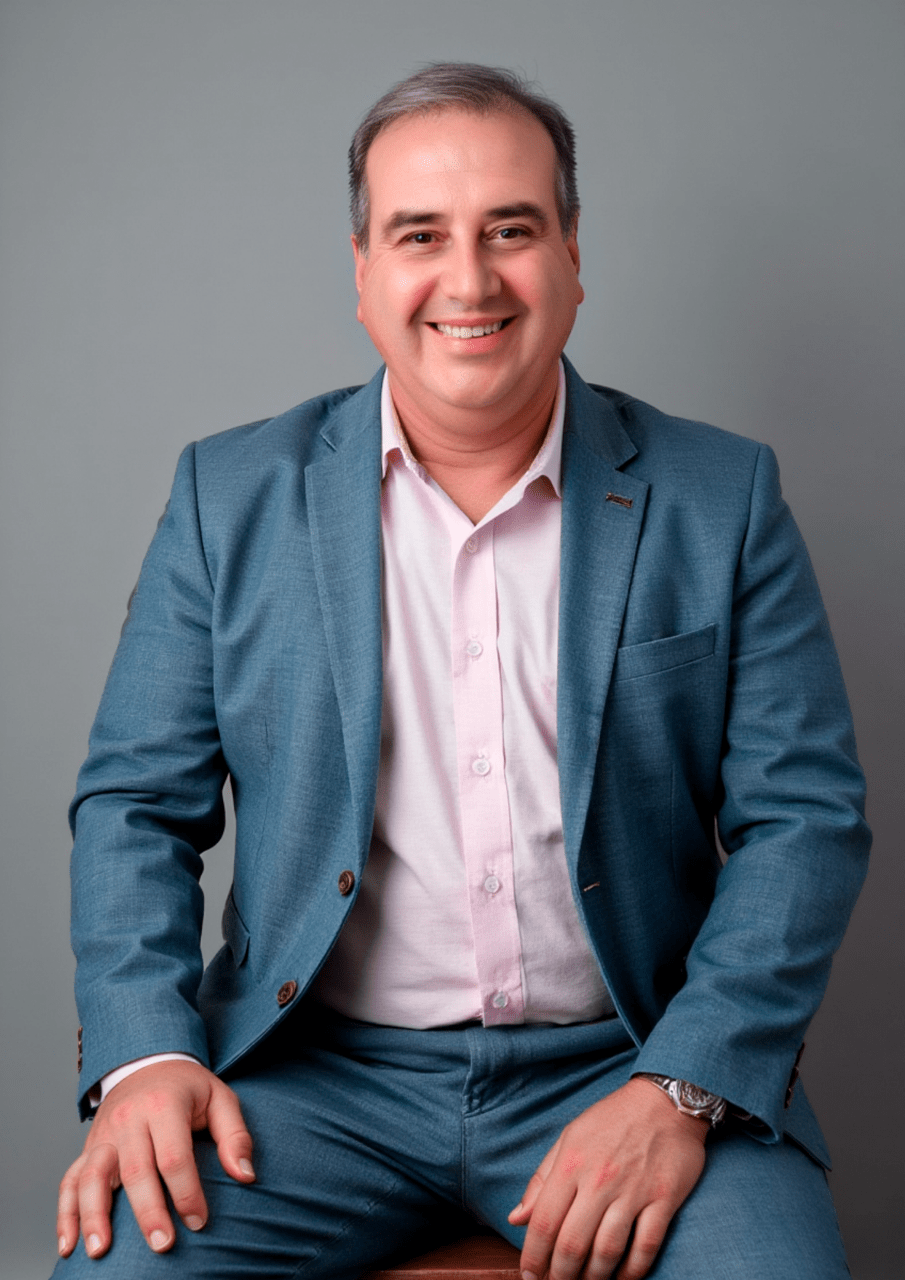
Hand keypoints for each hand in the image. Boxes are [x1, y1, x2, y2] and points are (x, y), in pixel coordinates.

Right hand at [57, 1059, 253, 1259]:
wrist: (146, 1060)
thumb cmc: (187, 1088)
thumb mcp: (220, 1098)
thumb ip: (235, 1136)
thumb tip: (246, 1176)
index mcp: (165, 1104)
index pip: (174, 1156)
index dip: (187, 1192)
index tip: (199, 1222)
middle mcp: (129, 1119)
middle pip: (136, 1170)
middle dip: (148, 1212)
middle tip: (163, 1246)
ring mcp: (104, 1134)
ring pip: (94, 1177)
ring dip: (95, 1216)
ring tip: (102, 1251)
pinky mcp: (88, 1148)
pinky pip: (70, 1181)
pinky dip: (66, 1214)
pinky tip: (69, 1245)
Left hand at [508, 1077, 707, 1279]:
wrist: (665, 1100)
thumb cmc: (612, 1119)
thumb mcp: (569, 1138)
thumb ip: (541, 1180)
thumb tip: (516, 1219)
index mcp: (571, 1163)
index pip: (544, 1223)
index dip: (533, 1257)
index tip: (530, 1276)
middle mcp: (599, 1180)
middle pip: (572, 1246)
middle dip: (560, 1276)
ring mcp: (633, 1191)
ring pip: (607, 1253)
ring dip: (593, 1279)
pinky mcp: (663, 1199)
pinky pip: (645, 1247)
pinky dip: (632, 1272)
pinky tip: (622, 1278)